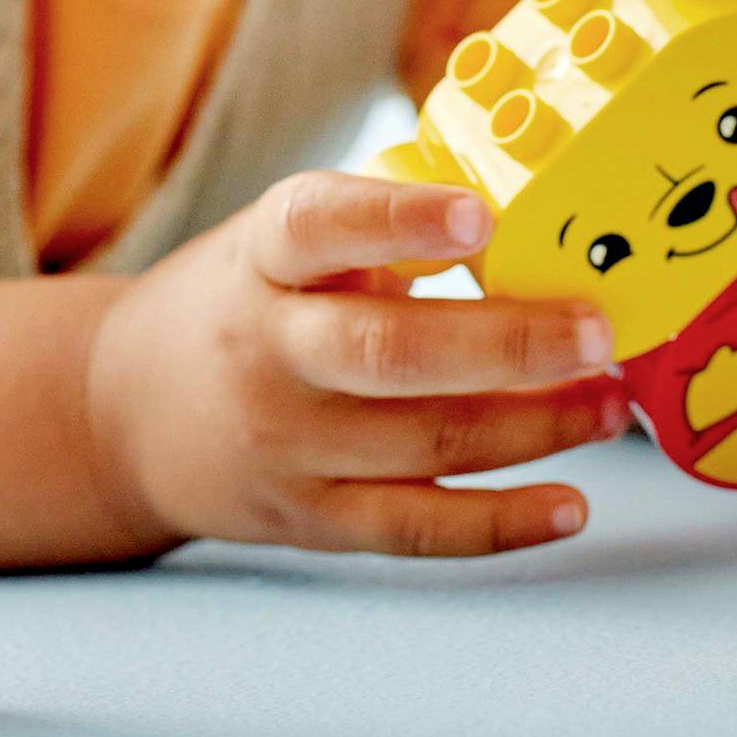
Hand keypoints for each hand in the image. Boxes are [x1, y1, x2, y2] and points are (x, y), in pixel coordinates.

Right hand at [89, 172, 628, 556]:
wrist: (125, 410)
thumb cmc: (244, 302)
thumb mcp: (279, 241)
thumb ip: (378, 227)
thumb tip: (523, 210)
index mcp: (262, 257)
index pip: (319, 225)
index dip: (398, 219)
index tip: (478, 214)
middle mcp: (268, 350)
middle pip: (390, 351)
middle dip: (508, 343)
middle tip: (596, 331)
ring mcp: (287, 443)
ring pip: (425, 441)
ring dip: (538, 425)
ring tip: (611, 402)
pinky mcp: (309, 518)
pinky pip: (416, 527)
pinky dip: (502, 523)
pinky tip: (570, 504)